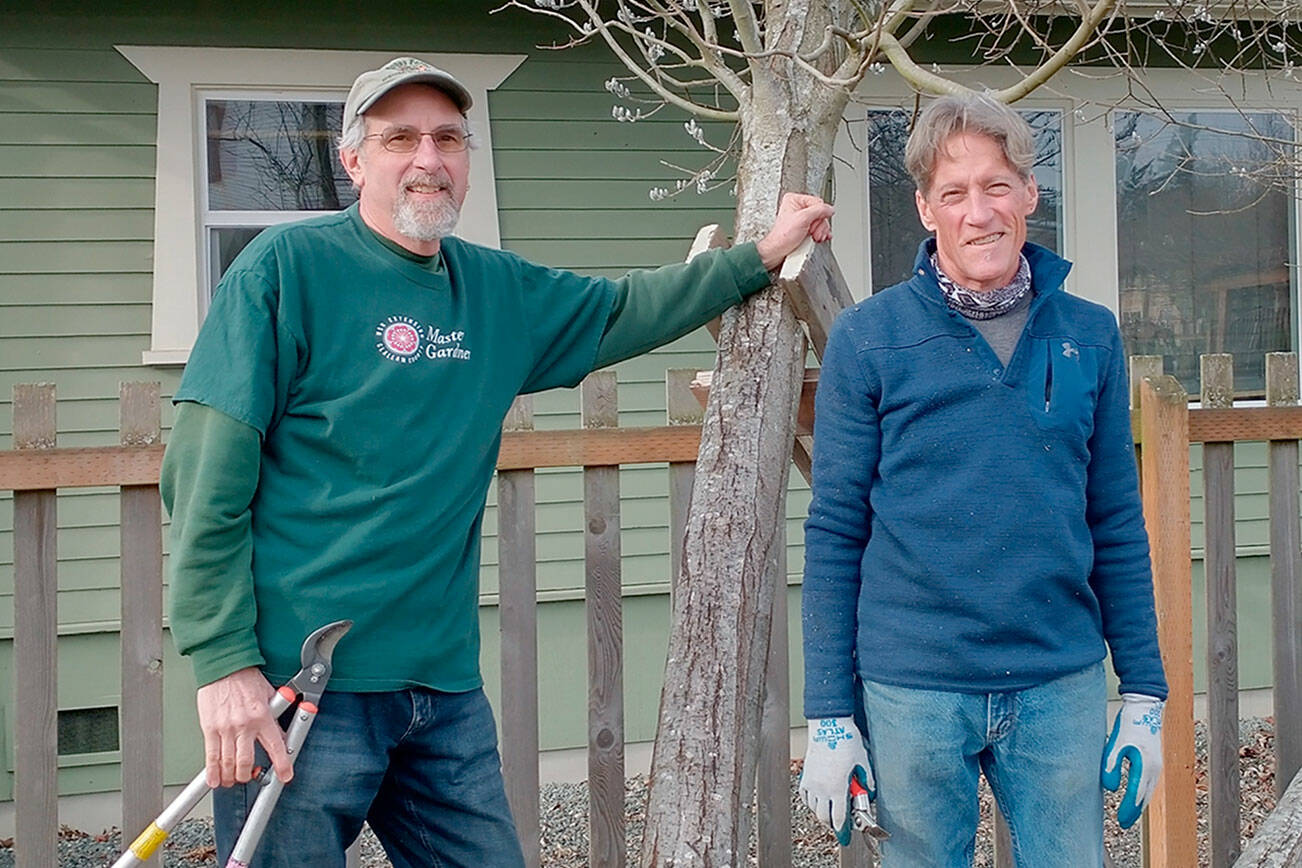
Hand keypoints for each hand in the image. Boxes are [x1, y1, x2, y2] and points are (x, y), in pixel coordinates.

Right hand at [196, 667, 292, 786]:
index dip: (281, 765)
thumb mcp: (270, 695)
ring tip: (231, 780)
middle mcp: (244, 724)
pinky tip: (214, 779)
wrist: (225, 666)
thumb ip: (277, 715)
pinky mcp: (210, 728)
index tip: (285, 776)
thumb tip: (284, 733)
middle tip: (247, 777)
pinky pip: (211, 755)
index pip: (275, 746)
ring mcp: (225, 728)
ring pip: (228, 762)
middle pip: (246, 761)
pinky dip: (212, 771)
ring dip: (230, 776)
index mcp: (262, 716)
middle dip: (247, 775)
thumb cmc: (246, 678)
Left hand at [755, 192, 834, 270]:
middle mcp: (798, 207)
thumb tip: (830, 209)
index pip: (818, 203)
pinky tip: (817, 239)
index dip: (819, 215)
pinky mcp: (804, 228)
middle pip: (820, 213)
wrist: (777, 252)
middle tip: (812, 233)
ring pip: (821, 222)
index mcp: (795, 200)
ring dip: (820, 232)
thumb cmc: (783, 237)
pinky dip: (820, 235)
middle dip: (819, 226)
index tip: (813, 225)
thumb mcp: (802, 219)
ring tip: (813, 237)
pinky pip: (818, 229)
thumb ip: (818, 211)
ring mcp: (802, 219)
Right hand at [799, 716, 872, 842]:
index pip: (839, 818)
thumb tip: (869, 792)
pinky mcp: (805, 774)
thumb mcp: (863, 762)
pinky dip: (812, 802)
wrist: (829, 724)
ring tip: (832, 811)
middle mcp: (822, 788)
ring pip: (814, 808)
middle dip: (833, 825)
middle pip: (824, 817)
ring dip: (823, 813)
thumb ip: (867, 781)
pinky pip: (806, 796)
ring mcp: (811, 781)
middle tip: (841, 826)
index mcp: (837, 787)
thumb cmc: (846, 740)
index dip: (843, 831)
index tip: (846, 837)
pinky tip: (819, 799)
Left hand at [1101, 693, 1164, 828]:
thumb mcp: (1115, 743)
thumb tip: (1112, 789)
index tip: (1119, 822)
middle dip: (1133, 811)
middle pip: (1144, 797)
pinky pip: (1149, 782)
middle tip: (1123, 824)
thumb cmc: (1129, 723)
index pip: (1136, 795)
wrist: (1145, 707)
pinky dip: (1143, 793)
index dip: (1127, 810)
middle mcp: (1154, 769)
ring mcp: (1156, 764)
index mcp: (1145, 766)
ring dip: (1139, 803)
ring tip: (1129, 814)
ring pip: (1148, 791)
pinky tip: (1136, 795)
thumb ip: (1111, 766)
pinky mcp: (1154, 760)